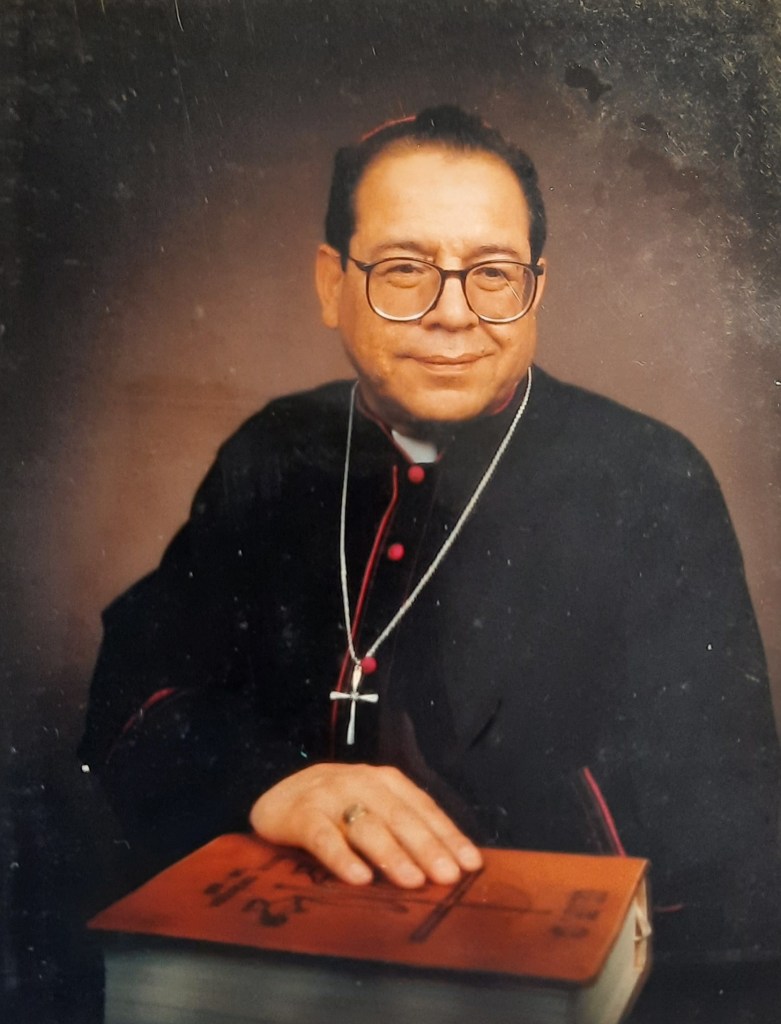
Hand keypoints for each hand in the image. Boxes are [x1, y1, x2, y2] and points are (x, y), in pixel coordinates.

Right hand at [249, 763, 482, 887]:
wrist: (277, 795)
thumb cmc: (335, 809)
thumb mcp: (371, 808)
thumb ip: (402, 828)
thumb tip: (448, 864)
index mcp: (385, 782)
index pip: (423, 808)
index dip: (448, 835)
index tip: (472, 864)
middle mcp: (361, 782)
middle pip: (400, 816)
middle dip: (427, 847)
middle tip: (448, 876)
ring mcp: (329, 796)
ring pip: (366, 825)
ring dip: (392, 853)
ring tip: (413, 881)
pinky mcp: (300, 814)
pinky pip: (323, 837)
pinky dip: (342, 857)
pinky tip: (359, 878)